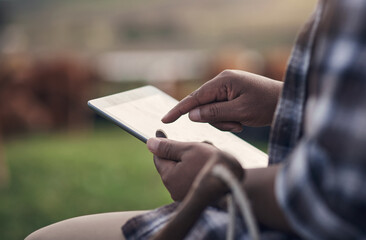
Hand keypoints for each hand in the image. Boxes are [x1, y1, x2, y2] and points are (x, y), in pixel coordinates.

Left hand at [147, 137, 222, 200]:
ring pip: (184, 170)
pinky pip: (192, 178)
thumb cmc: (213, 163)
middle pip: (172, 164)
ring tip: (210, 151)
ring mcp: (186, 195)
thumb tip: (149, 143)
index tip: (161, 131)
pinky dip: (199, 168)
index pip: (158, 158)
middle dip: (183, 151)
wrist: (237, 183)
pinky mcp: (197, 197)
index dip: (160, 143)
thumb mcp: (189, 149)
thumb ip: (168, 147)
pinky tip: (211, 161)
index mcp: (170, 177)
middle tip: (199, 144)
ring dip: (193, 159)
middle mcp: (174, 190)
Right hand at [162, 70, 282, 130]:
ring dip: (224, 121)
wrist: (287, 102)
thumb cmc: (267, 105)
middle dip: (216, 120)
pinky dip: (229, 120)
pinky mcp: (232, 95)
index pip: (195, 97)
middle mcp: (223, 82)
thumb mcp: (240, 112)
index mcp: (223, 81)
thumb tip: (192, 115)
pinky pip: (221, 111)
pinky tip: (243, 121)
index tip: (165, 120)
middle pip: (204, 106)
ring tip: (241, 123)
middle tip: (235, 125)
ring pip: (212, 111)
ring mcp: (227, 88)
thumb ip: (214, 113)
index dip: (179, 110)